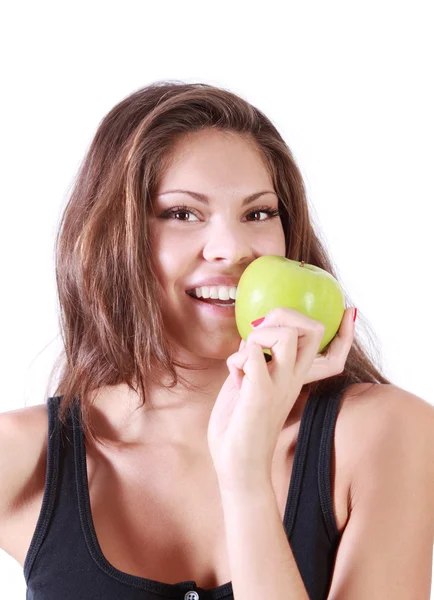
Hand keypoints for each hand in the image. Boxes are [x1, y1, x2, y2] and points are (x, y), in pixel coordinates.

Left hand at [207, 306, 355, 492]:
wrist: (240, 469)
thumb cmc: (241, 427)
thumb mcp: (251, 383)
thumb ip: (256, 358)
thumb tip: (252, 333)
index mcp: (295, 378)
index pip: (331, 350)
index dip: (341, 329)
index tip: (348, 312)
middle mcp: (293, 379)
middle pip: (313, 329)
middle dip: (284, 315)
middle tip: (260, 332)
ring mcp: (279, 386)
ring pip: (285, 334)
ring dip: (259, 335)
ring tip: (245, 357)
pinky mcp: (260, 394)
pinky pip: (252, 355)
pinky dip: (237, 359)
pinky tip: (234, 377)